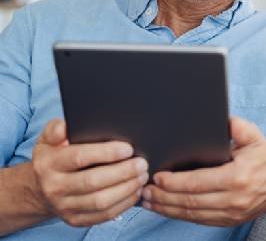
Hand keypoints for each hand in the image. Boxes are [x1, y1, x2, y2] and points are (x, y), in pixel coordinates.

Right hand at [31, 119, 148, 226]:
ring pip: (100, 201)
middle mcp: (54, 187)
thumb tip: (65, 128)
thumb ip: (56, 128)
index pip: (80, 157)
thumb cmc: (53, 155)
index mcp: (49, 163)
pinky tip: (135, 192)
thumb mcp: (48, 138)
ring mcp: (64, 206)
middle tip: (142, 163)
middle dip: (123, 172)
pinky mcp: (75, 220)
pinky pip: (103, 216)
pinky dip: (123, 204)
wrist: (40, 188)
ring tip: (142, 176)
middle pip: (93, 181)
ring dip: (126, 189)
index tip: (128, 148)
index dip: (106, 153)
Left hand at [141, 117, 265, 225]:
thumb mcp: (252, 134)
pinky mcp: (232, 220)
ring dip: (168, 209)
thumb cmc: (265, 154)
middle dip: (164, 198)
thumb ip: (234, 126)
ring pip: (193, 214)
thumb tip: (217, 117)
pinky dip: (181, 215)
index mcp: (237, 177)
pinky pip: (201, 220)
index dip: (174, 182)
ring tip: (149, 202)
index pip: (198, 183)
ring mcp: (233, 213)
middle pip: (191, 202)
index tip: (156, 177)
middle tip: (144, 191)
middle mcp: (234, 199)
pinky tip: (168, 209)